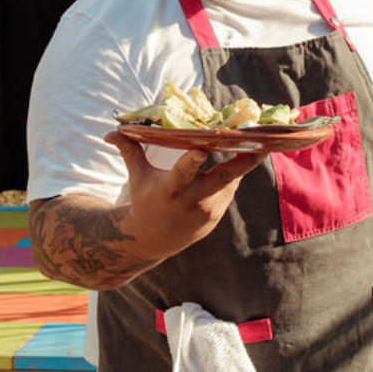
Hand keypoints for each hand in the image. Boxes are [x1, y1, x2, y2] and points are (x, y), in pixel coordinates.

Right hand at [104, 131, 265, 261]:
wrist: (154, 240)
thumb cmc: (145, 200)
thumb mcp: (137, 177)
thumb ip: (130, 151)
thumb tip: (110, 130)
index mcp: (171, 188)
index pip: (182, 173)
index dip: (192, 162)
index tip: (202, 149)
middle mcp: (192, 199)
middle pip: (222, 178)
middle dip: (242, 162)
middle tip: (262, 145)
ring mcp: (208, 209)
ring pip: (230, 182)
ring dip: (243, 163)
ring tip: (259, 142)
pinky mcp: (217, 214)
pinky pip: (229, 189)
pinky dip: (235, 174)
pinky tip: (245, 156)